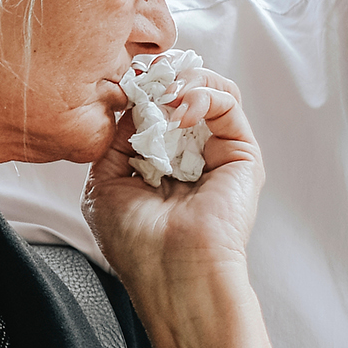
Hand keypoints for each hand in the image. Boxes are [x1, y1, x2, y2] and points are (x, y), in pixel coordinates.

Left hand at [83, 68, 290, 347]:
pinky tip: (180, 109)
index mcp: (156, 165)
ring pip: (208, 90)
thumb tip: (133, 98)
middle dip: (160, 76)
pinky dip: (202, 94)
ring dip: (181, 81)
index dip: (139, 87)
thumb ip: (117, 136)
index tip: (124, 75)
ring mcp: (216, 153)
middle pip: (181, 92)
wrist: (173, 273)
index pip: (152, 108)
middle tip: (142, 73)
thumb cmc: (137, 244)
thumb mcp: (105, 180)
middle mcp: (188, 156)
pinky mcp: (242, 154)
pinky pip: (228, 102)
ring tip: (163, 94)